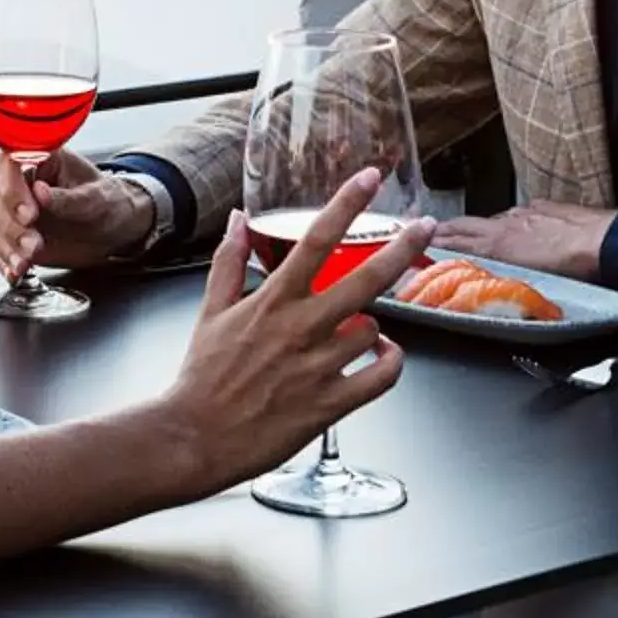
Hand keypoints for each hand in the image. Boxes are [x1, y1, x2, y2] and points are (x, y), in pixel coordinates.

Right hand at [0, 149, 155, 279]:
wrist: (113, 229)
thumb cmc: (108, 203)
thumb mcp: (98, 199)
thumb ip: (69, 197)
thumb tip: (41, 192)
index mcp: (41, 157)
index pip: (10, 163)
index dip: (12, 187)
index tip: (30, 214)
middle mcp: (21, 179)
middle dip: (10, 224)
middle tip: (34, 244)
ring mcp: (13, 206)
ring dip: (5, 245)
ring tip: (25, 263)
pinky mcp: (13, 232)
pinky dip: (4, 260)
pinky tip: (15, 271)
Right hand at [158, 169, 434, 490]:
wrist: (194, 438)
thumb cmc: (201, 378)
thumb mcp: (208, 311)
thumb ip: (229, 261)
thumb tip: (239, 220)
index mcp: (272, 302)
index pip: (316, 239)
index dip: (346, 203)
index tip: (369, 179)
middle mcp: (301, 329)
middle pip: (365, 278)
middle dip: (402, 247)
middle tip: (424, 227)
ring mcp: (319, 367)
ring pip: (372, 329)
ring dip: (371, 325)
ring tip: (355, 329)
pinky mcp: (331, 404)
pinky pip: (381, 377)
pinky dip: (390, 362)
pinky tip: (383, 354)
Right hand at [432, 200, 616, 279]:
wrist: (608, 244)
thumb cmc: (574, 271)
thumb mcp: (530, 279)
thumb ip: (502, 274)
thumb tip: (485, 280)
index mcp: (499, 244)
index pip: (457, 240)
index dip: (435, 241)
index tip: (418, 242)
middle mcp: (506, 225)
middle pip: (466, 225)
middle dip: (444, 229)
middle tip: (426, 231)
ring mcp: (526, 214)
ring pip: (490, 219)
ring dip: (473, 226)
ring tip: (461, 231)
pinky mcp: (546, 208)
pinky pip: (517, 213)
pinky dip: (506, 220)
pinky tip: (510, 223)